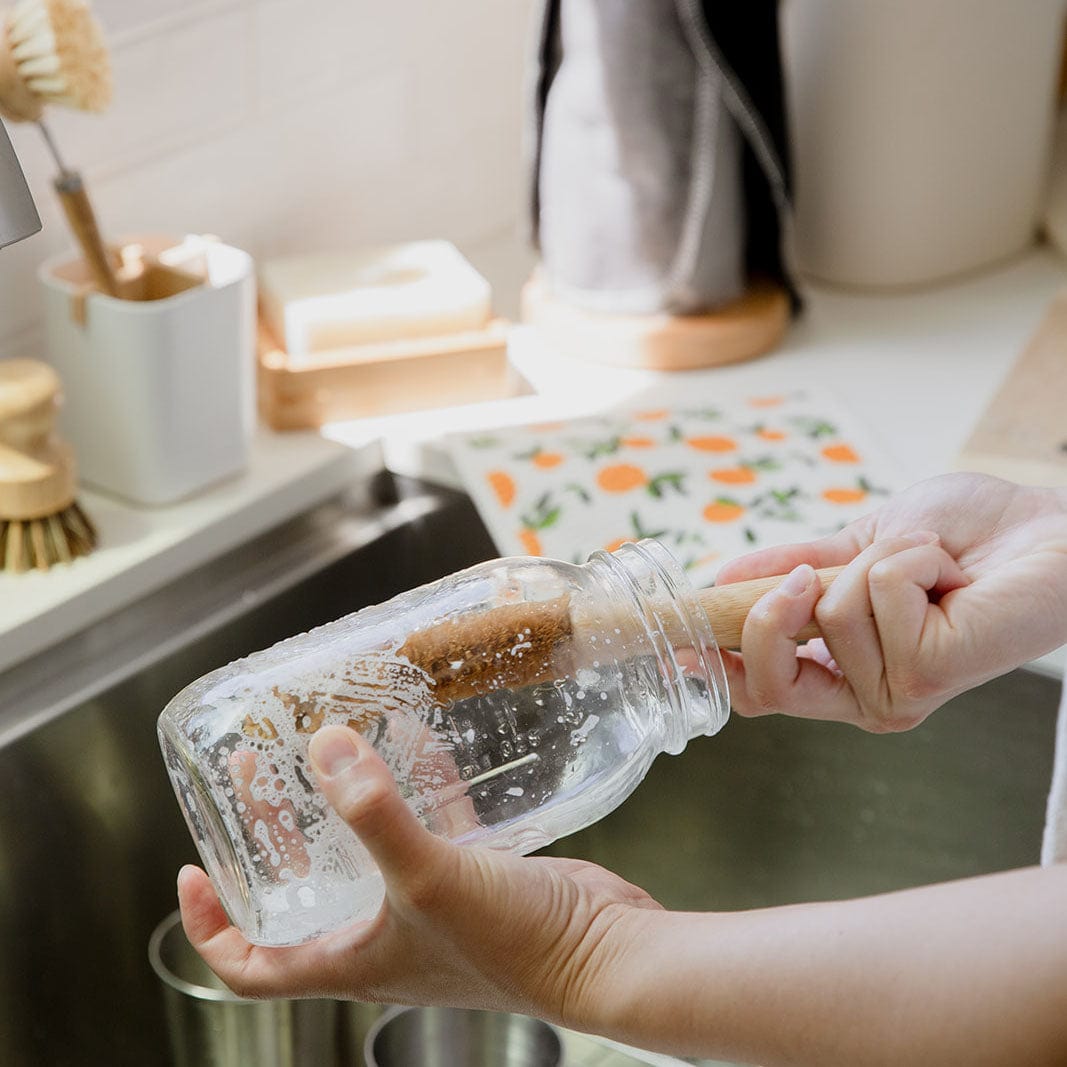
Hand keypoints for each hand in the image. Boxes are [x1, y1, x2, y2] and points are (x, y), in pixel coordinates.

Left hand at [178, 725, 660, 1016]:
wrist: (602, 952)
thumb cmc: (514, 947)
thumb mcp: (427, 879)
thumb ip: (373, 814)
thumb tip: (326, 749)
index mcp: (352, 959)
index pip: (252, 966)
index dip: (210, 924)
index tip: (191, 868)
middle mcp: (382, 936)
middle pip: (302, 891)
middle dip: (274, 834)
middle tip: (257, 775)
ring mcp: (428, 904)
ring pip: (365, 852)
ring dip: (344, 803)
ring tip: (330, 745)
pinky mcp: (472, 874)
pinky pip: (430, 824)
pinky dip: (418, 785)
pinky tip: (418, 739)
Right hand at [715, 473, 1066, 731]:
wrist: (1046, 530)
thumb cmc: (965, 537)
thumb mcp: (855, 544)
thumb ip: (788, 566)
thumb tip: (721, 576)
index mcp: (842, 671)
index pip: (758, 688)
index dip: (714, 664)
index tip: (677, 639)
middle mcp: (864, 696)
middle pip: (767, 685)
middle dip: (768, 617)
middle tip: (806, 575)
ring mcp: (895, 692)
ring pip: (825, 614)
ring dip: (876, 561)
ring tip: (928, 565)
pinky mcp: (927, 673)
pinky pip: (873, 594)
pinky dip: (908, 560)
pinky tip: (950, 575)